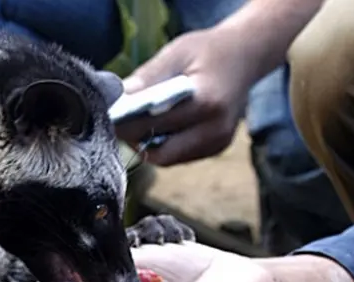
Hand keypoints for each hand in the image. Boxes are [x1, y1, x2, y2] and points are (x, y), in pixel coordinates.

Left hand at [116, 26, 253, 165]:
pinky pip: (180, 155)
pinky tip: (158, 124)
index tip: (107, 118)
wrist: (246, 56)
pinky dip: (164, 144)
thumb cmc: (207, 51)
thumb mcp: (176, 54)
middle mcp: (216, 129)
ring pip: (169, 158)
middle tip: (119, 123)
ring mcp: (218, 142)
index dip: (126, 125)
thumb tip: (116, 98)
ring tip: (137, 121)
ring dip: (148, 144)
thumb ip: (147, 78)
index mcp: (206, 103)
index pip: (155, 125)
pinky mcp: (217, 148)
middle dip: (136, 140)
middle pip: (161, 153)